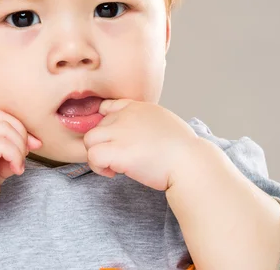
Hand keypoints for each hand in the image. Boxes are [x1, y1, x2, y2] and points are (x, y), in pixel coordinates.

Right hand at [0, 109, 42, 224]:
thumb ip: (8, 155)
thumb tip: (30, 145)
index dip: (19, 127)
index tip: (31, 145)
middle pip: (3, 119)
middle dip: (22, 135)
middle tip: (25, 156)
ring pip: (3, 129)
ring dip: (19, 146)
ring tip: (18, 165)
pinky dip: (14, 155)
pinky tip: (15, 170)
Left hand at [83, 99, 199, 190]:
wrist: (190, 162)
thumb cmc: (183, 149)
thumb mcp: (165, 122)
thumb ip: (146, 122)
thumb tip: (137, 134)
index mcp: (138, 107)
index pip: (108, 106)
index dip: (107, 125)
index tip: (117, 141)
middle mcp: (126, 115)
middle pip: (96, 126)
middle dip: (104, 143)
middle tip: (119, 158)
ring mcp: (120, 132)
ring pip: (89, 139)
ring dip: (97, 154)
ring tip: (113, 166)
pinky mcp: (117, 151)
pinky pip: (92, 156)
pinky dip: (98, 167)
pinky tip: (113, 173)